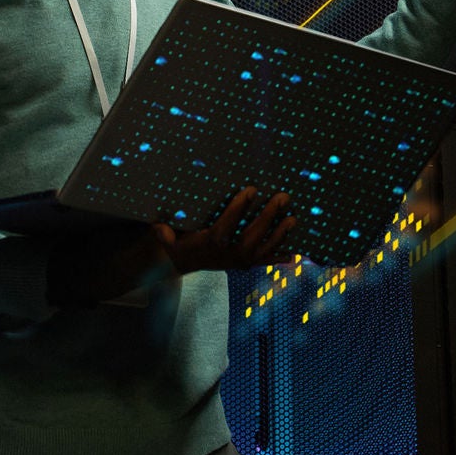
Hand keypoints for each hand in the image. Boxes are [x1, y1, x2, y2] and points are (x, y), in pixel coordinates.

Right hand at [153, 186, 296, 275]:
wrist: (175, 263)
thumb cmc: (171, 239)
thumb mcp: (160, 234)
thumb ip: (161, 233)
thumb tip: (161, 231)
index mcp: (206, 245)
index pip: (224, 228)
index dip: (238, 210)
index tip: (252, 190)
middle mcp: (224, 257)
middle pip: (249, 239)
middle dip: (267, 219)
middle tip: (283, 197)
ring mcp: (235, 263)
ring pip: (261, 252)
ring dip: (279, 236)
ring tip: (293, 219)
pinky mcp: (241, 264)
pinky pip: (262, 262)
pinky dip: (279, 257)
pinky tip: (295, 253)